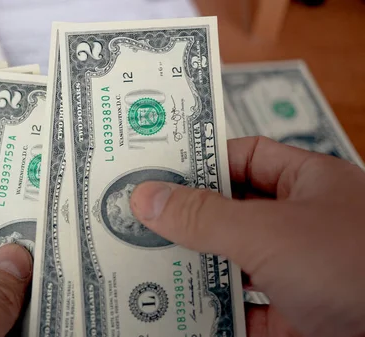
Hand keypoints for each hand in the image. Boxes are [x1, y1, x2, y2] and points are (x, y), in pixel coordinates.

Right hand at [131, 136, 364, 336]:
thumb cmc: (358, 266)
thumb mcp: (269, 233)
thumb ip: (204, 216)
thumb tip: (146, 197)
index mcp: (308, 184)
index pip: (244, 158)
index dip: (200, 161)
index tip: (155, 171)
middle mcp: (304, 224)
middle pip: (232, 212)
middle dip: (188, 218)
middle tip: (136, 218)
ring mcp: (301, 272)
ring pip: (235, 263)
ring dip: (196, 267)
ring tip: (146, 261)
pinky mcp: (298, 318)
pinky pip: (245, 311)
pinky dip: (215, 314)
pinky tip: (181, 310)